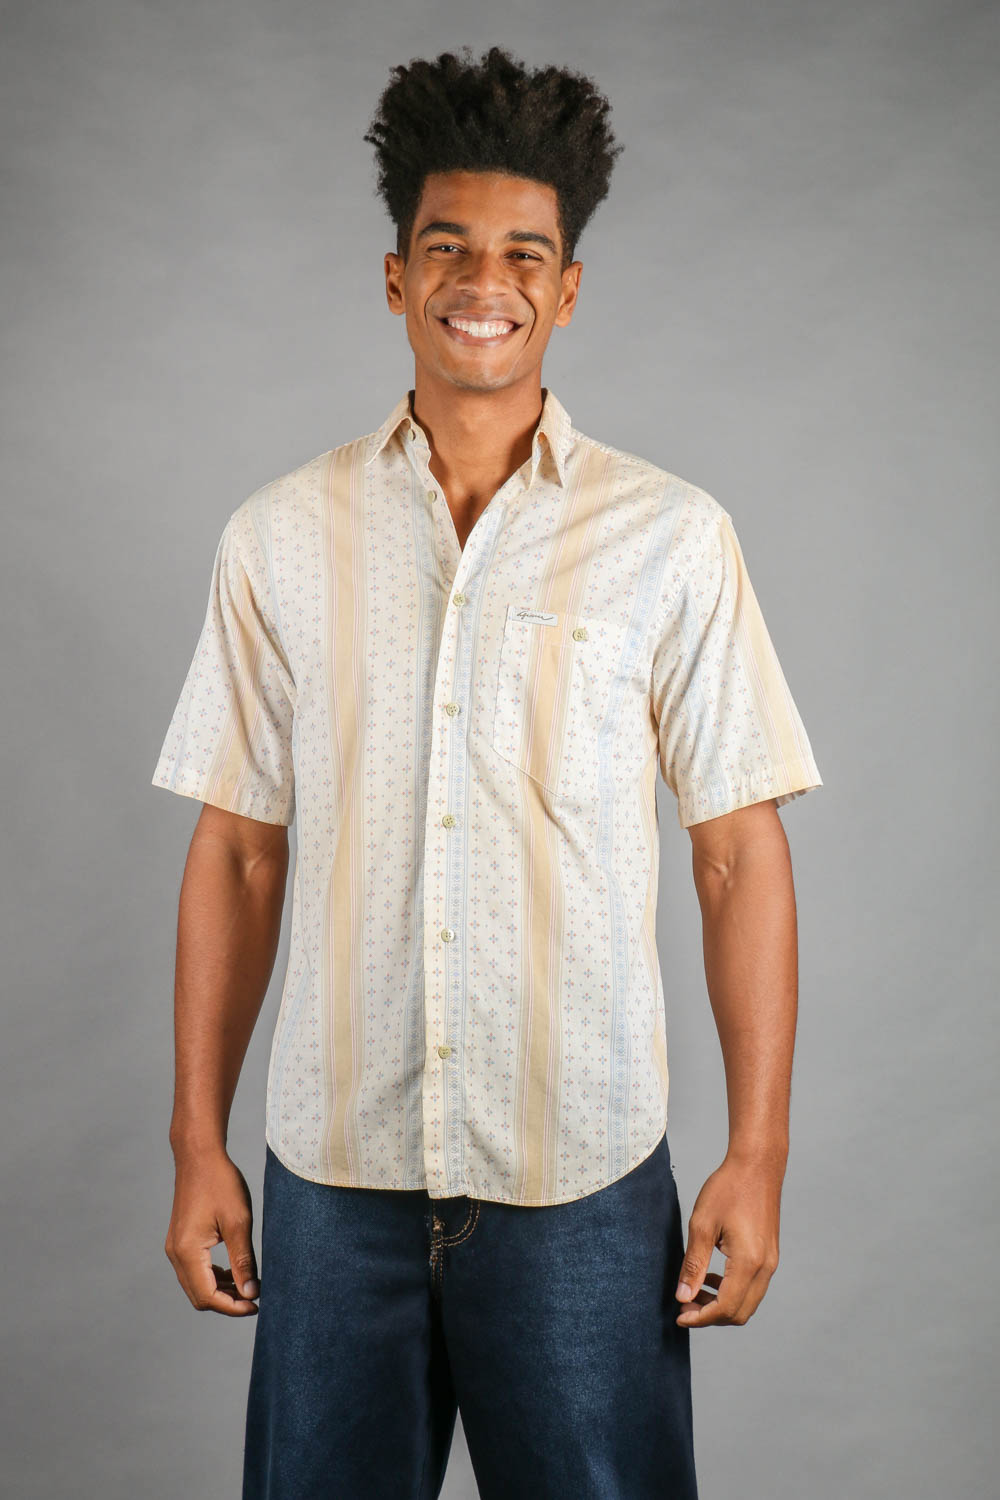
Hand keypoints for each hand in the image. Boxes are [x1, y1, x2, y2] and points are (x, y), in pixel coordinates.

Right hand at [165, 1146, 260, 1315]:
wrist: (199, 1156)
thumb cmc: (220, 1183)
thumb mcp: (238, 1223)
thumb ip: (243, 1261)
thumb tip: (251, 1293)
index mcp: (187, 1252)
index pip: (208, 1296)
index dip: (233, 1307)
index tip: (258, 1305)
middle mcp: (175, 1254)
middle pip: (199, 1296)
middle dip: (227, 1302)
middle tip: (256, 1298)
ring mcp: (175, 1248)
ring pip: (197, 1285)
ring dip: (221, 1291)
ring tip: (249, 1285)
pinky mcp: (180, 1241)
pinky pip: (195, 1271)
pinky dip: (214, 1277)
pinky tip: (234, 1271)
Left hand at [674, 1152, 781, 1327]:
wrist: (758, 1165)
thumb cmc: (728, 1188)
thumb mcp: (702, 1224)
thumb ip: (694, 1264)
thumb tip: (683, 1296)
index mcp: (748, 1262)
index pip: (725, 1308)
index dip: (700, 1317)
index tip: (679, 1315)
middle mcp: (765, 1267)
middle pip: (740, 1313)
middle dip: (711, 1316)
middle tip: (685, 1304)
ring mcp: (771, 1262)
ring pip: (748, 1302)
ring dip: (722, 1304)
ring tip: (696, 1290)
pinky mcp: (770, 1255)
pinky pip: (753, 1287)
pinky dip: (733, 1291)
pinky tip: (713, 1276)